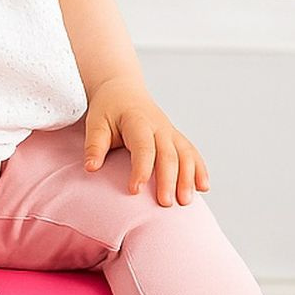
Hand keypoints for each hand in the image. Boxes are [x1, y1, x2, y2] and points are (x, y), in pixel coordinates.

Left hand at [83, 76, 209, 205]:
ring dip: (188, 178)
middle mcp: (159, 126)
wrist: (123, 90)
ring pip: (185, 155)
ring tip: (186, 201)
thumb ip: (94, 145)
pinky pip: (191, 153)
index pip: (143, 147)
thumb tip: (91, 168)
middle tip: (164, 204)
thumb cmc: (108, 109)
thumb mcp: (96, 122)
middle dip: (168, 180)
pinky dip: (200, 170)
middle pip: (168, 154)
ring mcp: (170, 132)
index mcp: (138, 121)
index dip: (140, 169)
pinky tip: (203, 187)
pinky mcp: (176, 138)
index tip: (134, 190)